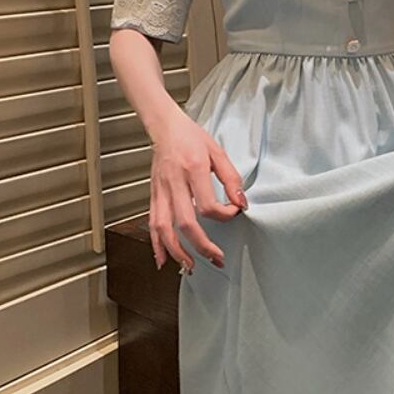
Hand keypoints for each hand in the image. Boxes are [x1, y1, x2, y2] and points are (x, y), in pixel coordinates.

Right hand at [148, 111, 246, 273]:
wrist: (165, 127)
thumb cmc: (191, 137)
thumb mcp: (218, 152)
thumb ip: (231, 179)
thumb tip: (241, 202)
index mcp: (193, 170)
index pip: (208, 205)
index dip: (224, 215)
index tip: (234, 212)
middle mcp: (174, 183)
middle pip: (185, 223)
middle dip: (202, 246)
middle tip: (216, 258)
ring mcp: (161, 191)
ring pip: (164, 229)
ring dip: (177, 251)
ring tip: (190, 266)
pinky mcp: (153, 196)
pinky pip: (152, 224)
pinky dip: (156, 244)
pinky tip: (163, 259)